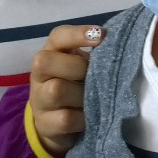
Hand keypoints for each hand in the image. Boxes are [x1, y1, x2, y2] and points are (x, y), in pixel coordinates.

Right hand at [29, 24, 104, 156]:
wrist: (57, 123)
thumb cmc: (75, 86)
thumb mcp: (81, 68)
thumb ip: (93, 56)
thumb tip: (118, 48)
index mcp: (51, 54)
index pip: (57, 36)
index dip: (77, 34)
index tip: (102, 35)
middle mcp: (39, 75)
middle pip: (47, 61)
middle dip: (78, 67)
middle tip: (95, 77)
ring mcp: (39, 100)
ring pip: (56, 90)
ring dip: (82, 94)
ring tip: (96, 99)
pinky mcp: (45, 124)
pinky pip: (65, 118)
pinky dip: (83, 117)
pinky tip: (92, 117)